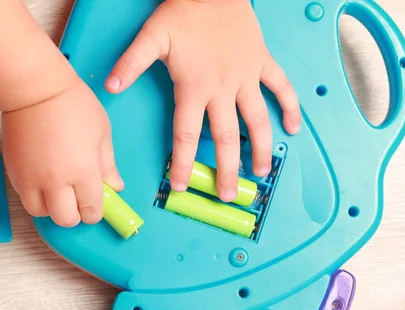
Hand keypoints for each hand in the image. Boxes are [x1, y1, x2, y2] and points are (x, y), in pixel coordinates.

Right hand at [2, 77, 122, 226]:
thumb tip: (115, 186)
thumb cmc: (73, 105)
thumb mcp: (102, 133)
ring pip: (42, 213)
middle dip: (75, 215)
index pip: (91, 210)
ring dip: (53, 208)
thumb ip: (108, 165)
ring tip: (59, 192)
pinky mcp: (14, 172)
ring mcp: (31, 178)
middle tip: (78, 201)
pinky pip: (25, 198)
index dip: (95, 212)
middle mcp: (56, 180)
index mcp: (83, 171)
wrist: (35, 90)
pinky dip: (37, 196)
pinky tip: (45, 180)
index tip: (96, 206)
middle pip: (66, 219)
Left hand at [105, 0, 300, 202]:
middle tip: (227, 195)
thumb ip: (131, 64)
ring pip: (257, 120)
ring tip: (261, 173)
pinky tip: (293, 128)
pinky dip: (290, 107)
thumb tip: (110, 86)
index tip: (182, 186)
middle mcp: (223, 88)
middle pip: (226, 138)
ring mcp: (246, 77)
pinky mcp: (262, 63)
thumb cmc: (184, 11)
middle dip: (226, 170)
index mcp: (194, 88)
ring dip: (261, 149)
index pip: (187, 135)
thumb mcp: (152, 37)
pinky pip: (281, 88)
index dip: (184, 163)